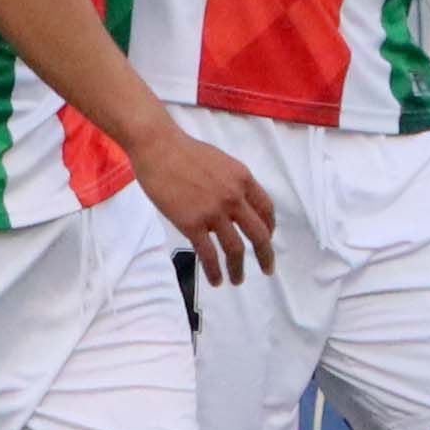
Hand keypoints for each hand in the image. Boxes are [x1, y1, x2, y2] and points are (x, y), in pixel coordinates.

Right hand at [133, 121, 276, 282]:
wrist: (159, 148)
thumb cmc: (186, 153)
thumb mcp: (222, 163)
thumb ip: (234, 183)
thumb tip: (239, 203)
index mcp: (244, 179)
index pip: (267, 209)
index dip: (269, 227)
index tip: (267, 239)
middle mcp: (234, 198)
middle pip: (258, 234)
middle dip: (265, 255)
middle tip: (268, 269)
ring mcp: (214, 212)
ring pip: (235, 248)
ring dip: (238, 269)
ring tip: (237, 280)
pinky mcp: (192, 224)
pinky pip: (208, 254)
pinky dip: (214, 270)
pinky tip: (216, 280)